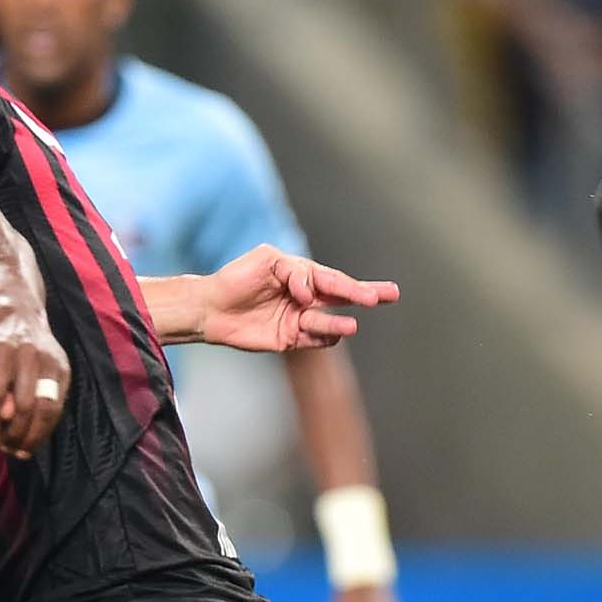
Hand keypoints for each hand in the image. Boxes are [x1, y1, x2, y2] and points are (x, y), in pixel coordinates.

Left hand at [0, 301, 67, 457]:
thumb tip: (5, 418)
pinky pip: (59, 406)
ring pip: (48, 408)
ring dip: (34, 436)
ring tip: (21, 451)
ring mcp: (52, 362)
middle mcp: (30, 353)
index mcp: (3, 349)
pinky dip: (47, 428)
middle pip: (26, 403)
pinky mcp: (65, 370)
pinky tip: (35, 440)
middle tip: (6, 448)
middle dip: (15, 432)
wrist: (22, 318)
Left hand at [193, 245, 399, 354]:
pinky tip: (330, 335)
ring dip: (338, 325)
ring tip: (350, 326)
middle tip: (390, 295)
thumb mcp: (266, 260)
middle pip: (341, 297)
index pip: (332, 279)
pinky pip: (313, 341)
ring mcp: (299, 319)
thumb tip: (310, 293)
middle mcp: (305, 297)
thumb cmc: (237, 278)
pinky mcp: (289, 339)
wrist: (211, 307)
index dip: (351, 286)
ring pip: (327, 323)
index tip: (369, 294)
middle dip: (365, 295)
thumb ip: (293, 272)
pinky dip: (322, 338)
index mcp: (302, 274)